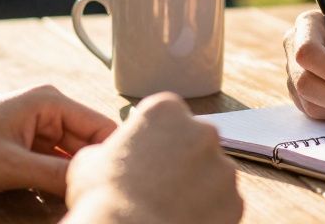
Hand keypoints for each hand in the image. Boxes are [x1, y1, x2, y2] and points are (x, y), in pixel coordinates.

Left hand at [0, 85, 115, 195]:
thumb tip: (93, 187)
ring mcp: (35, 130)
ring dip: (76, 178)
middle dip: (95, 168)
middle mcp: (48, 111)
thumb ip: (55, 175)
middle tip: (104, 195)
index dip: (115, 153)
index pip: (102, 126)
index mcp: (50, 102)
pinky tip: (63, 199)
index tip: (124, 180)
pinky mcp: (23, 147)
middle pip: (89, 143)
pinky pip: (53, 165)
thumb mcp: (10, 166)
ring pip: (72, 157)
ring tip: (86, 199)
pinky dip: (59, 182)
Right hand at [65, 93, 240, 223]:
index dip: (153, 139)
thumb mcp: (88, 161)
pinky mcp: (236, 199)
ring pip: (211, 173)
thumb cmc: (104, 197)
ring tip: (167, 207)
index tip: (145, 157)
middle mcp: (203, 130)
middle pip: (194, 142)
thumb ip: (106, 148)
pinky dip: (207, 212)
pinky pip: (222, 203)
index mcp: (166, 110)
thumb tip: (104, 155)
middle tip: (157, 185)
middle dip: (180, 161)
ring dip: (196, 187)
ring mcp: (223, 166)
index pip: (166, 116)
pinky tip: (182, 219)